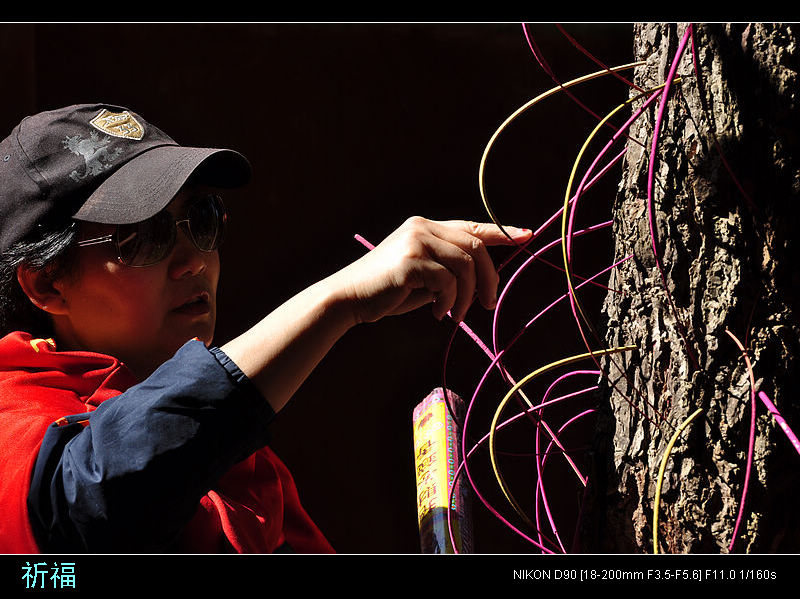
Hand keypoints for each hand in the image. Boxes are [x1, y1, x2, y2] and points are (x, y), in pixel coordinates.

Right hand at [332, 216, 531, 324]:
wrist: (349, 299)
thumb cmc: (387, 292)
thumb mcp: (424, 277)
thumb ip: (449, 271)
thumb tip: (484, 282)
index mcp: (426, 227)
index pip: (471, 227)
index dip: (502, 233)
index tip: (527, 235)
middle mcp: (422, 227)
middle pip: (475, 247)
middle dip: (488, 278)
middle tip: (489, 304)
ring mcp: (416, 240)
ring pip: (465, 265)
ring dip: (467, 296)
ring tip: (456, 316)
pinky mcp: (411, 260)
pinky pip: (447, 281)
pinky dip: (448, 302)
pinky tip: (436, 313)